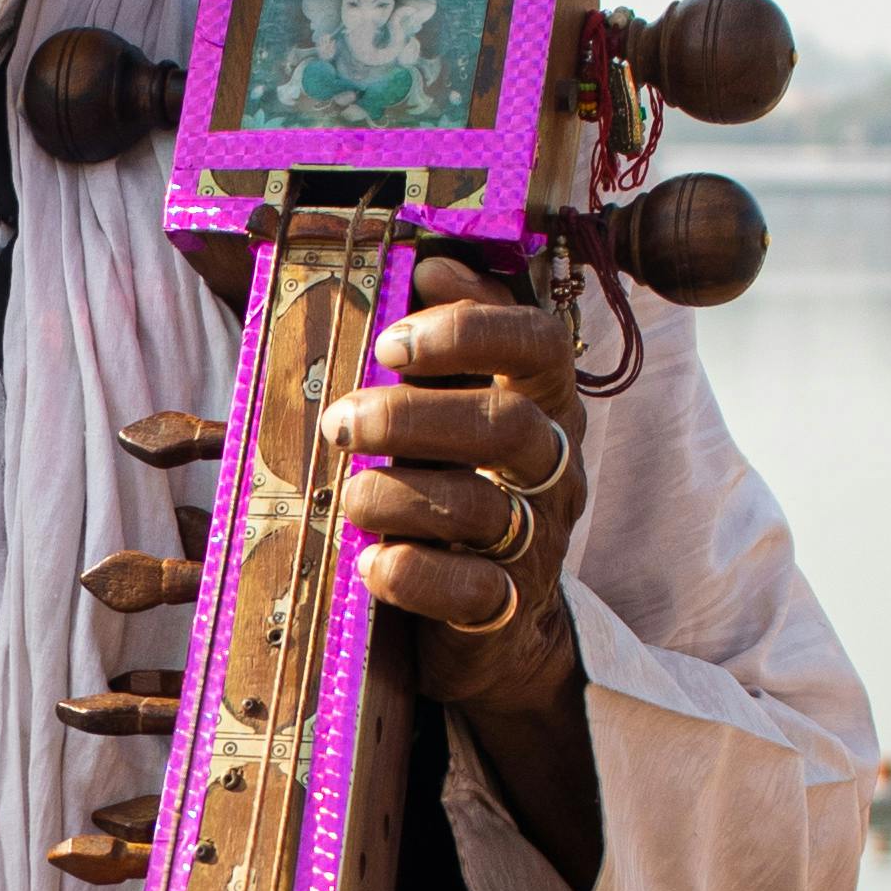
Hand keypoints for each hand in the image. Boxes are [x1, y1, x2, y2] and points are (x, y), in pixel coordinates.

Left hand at [334, 254, 586, 717]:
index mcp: (538, 403)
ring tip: (348, 496)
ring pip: (483, 509)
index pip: (540, 343)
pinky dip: (413, 576)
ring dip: (398, 495)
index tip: (392, 340)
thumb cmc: (447, 488)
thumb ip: (440, 347)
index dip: (471, 330)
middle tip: (340, 423)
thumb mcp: (444, 408)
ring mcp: (534, 541)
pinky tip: (370, 566)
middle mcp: (550, 468)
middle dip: (413, 417)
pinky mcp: (504, 611)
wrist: (481, 626)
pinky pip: (472, 594)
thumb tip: (431, 264)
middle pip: (507, 426)